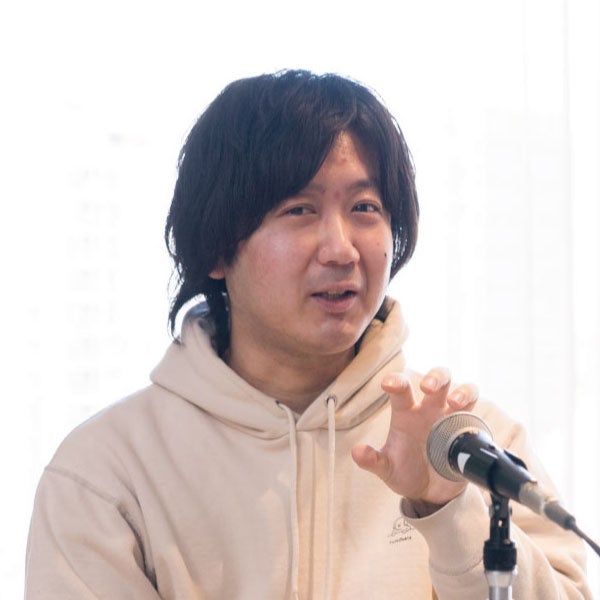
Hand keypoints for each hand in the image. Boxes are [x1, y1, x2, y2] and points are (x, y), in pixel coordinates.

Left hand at [351, 367, 478, 511]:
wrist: (431, 494)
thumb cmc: (406, 473)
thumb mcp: (388, 469)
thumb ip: (373, 461)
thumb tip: (357, 452)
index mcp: (406, 413)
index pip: (401, 389)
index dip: (396, 381)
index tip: (387, 384)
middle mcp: (430, 410)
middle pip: (437, 379)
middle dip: (435, 377)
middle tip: (428, 388)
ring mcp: (452, 418)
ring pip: (464, 390)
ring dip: (463, 391)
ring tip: (455, 402)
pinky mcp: (469, 432)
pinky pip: (478, 416)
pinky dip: (477, 415)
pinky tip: (471, 423)